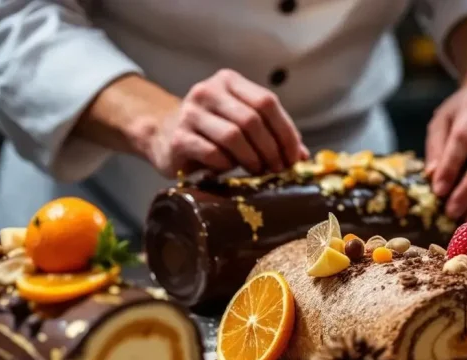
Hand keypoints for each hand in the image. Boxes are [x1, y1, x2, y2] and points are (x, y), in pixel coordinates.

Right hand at [151, 69, 308, 176]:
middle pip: (252, 120)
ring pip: (233, 136)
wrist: (162, 135)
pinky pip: (212, 153)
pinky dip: (227, 165)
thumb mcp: (241, 125)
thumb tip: (303, 157)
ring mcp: (190, 113)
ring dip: (252, 159)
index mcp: (229, 82)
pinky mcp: (178, 138)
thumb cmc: (211, 132)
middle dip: (271, 149)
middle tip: (278, 169)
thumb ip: (271, 134)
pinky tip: (230, 171)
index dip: (286, 132)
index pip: (267, 102)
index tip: (294, 157)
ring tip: (259, 172)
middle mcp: (208, 91)